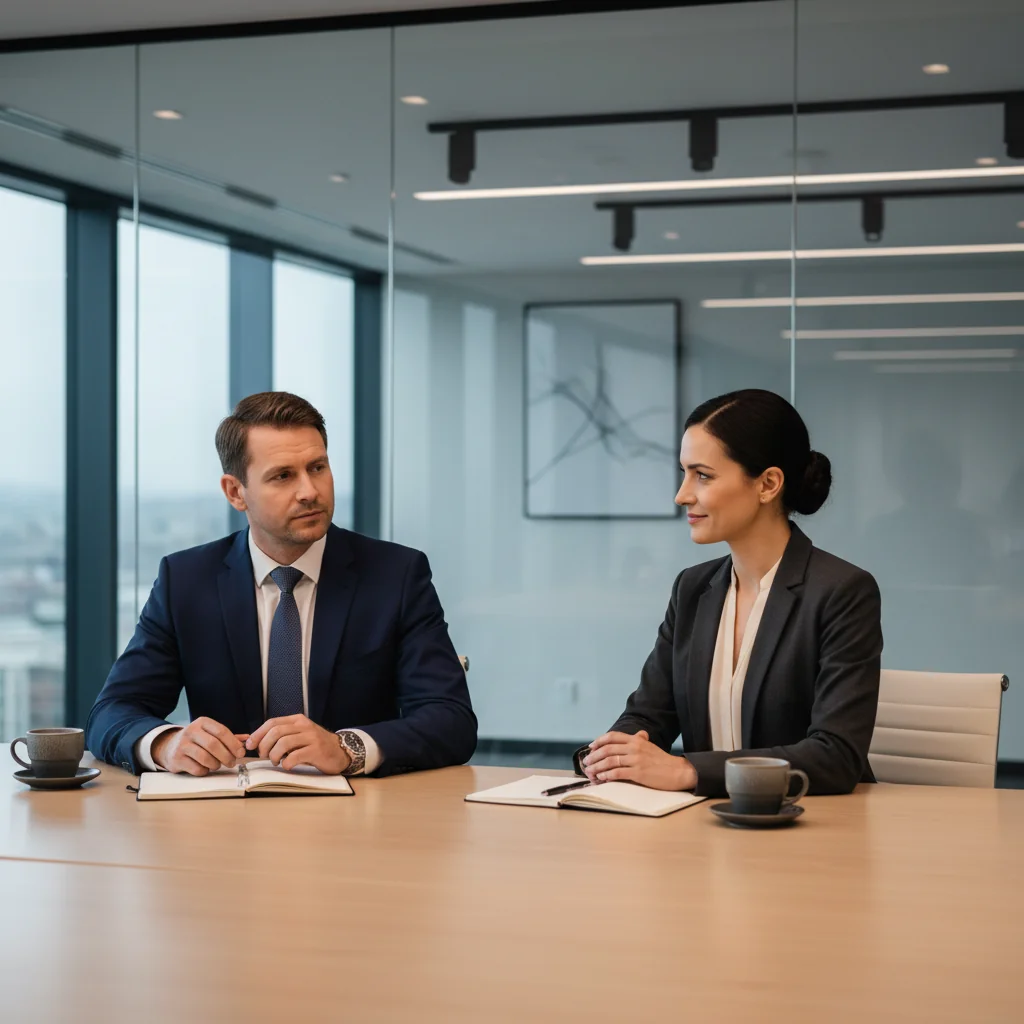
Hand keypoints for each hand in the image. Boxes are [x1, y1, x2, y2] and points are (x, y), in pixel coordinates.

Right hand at [152, 718, 246, 775]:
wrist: (170, 746)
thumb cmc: (196, 740)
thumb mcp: (211, 733)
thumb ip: (229, 737)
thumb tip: (248, 739)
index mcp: (203, 722)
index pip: (222, 731)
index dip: (233, 744)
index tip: (241, 753)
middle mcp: (191, 731)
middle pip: (214, 745)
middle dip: (227, 756)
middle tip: (232, 763)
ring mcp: (182, 745)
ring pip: (205, 758)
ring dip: (216, 764)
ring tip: (218, 765)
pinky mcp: (177, 759)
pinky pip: (196, 768)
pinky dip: (205, 771)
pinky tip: (205, 768)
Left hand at [245, 714, 350, 774]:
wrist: (340, 751)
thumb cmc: (316, 746)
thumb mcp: (299, 736)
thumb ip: (283, 736)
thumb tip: (257, 743)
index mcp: (297, 720)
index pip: (272, 722)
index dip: (258, 734)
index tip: (250, 745)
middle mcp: (304, 726)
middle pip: (276, 732)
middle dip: (264, 746)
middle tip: (264, 756)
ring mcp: (311, 737)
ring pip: (283, 743)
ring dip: (274, 755)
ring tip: (276, 762)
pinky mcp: (316, 750)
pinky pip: (295, 756)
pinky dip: (287, 763)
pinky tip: (288, 765)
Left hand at [582, 730, 696, 790]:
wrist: (678, 771)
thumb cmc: (663, 760)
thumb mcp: (651, 746)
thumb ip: (641, 740)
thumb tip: (638, 734)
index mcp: (636, 740)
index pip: (612, 737)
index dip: (599, 741)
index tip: (591, 747)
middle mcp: (634, 747)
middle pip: (608, 749)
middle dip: (594, 756)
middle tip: (586, 762)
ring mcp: (636, 760)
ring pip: (610, 761)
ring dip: (597, 766)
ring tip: (590, 771)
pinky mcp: (638, 773)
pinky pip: (617, 773)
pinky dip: (607, 775)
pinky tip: (601, 777)